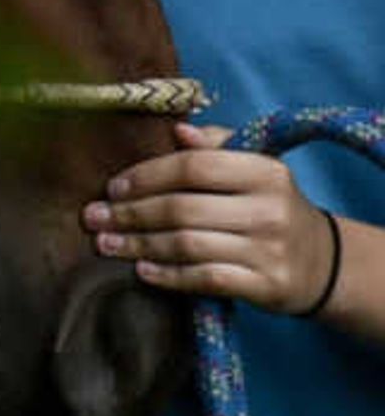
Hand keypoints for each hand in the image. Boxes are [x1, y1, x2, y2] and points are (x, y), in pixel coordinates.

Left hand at [90, 122, 339, 312]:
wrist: (323, 262)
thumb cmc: (269, 206)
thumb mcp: (255, 169)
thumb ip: (217, 145)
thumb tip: (177, 130)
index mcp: (265, 171)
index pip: (192, 166)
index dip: (145, 176)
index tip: (111, 187)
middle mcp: (270, 209)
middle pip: (182, 209)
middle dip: (129, 214)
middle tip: (93, 218)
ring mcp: (270, 250)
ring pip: (188, 245)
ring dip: (139, 245)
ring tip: (105, 244)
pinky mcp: (268, 285)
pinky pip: (206, 279)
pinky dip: (169, 275)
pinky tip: (142, 271)